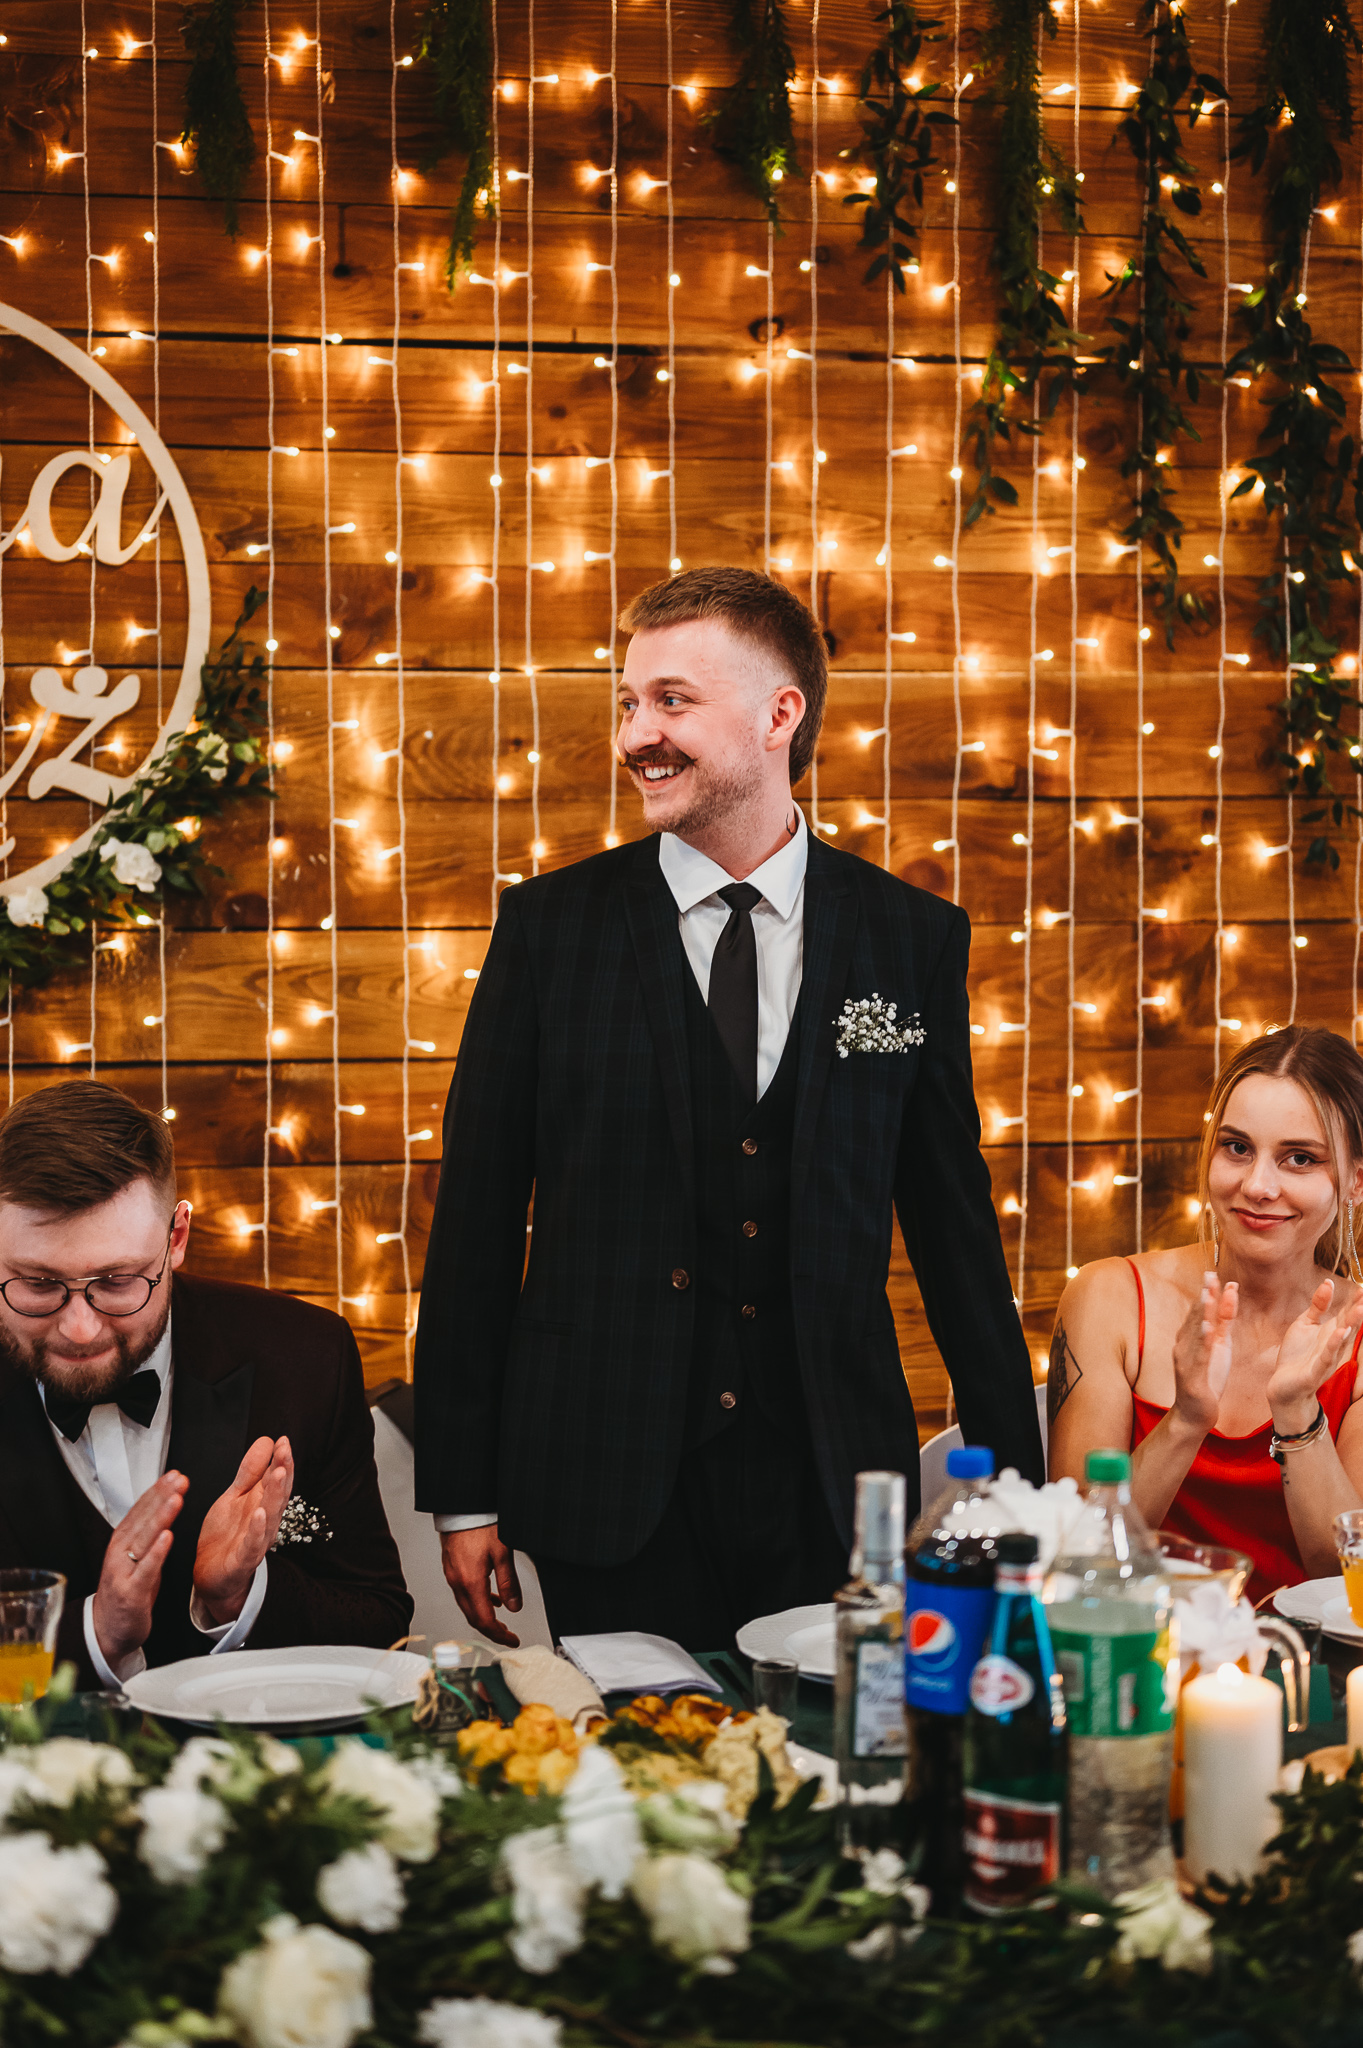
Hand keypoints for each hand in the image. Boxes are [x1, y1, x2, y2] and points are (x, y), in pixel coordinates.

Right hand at [91, 1470, 188, 1668]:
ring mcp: (124, 1571)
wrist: (107, 1630)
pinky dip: (156, 1552)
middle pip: (143, 1519)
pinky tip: (167, 1537)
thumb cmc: (127, 1591)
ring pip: (143, 1539)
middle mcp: (121, 1552)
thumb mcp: (138, 1556)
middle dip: (161, 1497)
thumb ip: (150, 1533)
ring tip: (175, 1499)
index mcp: (124, 1541)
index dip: (157, 1491)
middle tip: (179, 1480)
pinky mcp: (130, 1591)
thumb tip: (167, 1502)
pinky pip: (145, 1569)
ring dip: (160, 1517)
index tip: (174, 1474)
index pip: (141, 1510)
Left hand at [193, 1436, 293, 1625]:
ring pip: (270, 1516)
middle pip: (278, 1495)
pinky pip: (252, 1545)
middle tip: (285, 1452)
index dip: (281, 1460)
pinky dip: (257, 1530)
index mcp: (262, 1503)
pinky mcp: (242, 1560)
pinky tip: (259, 1514)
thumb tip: (267, 1441)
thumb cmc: (226, 1535)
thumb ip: (249, 1472)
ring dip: (275, 1495)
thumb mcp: (234, 1497)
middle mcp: (264, 1521)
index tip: (283, 1441)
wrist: (211, 1575)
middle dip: (283, 1473)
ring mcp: (256, 1541)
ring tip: (278, 1473)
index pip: (276, 1479)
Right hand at [440, 1526, 521, 1647]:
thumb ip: (509, 1583)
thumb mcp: (503, 1553)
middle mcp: (457, 1582)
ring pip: (467, 1606)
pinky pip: (463, 1593)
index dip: (498, 1635)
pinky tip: (490, 1598)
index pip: (483, 1621)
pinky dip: (477, 1601)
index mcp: (470, 1582)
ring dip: (483, 1616)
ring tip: (501, 1621)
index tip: (512, 1640)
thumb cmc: (480, 1523)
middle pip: (473, 1617)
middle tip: (507, 1635)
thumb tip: (514, 1607)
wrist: (462, 1506)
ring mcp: (452, 1575)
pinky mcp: (451, 1567)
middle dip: (491, 1630)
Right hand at [1171, 1272, 1237, 1436]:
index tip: (1214, 1274)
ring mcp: (1185, 1360)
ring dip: (1201, 1313)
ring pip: (1195, 1332)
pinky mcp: (1192, 1376)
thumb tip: (1230, 1295)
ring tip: (1207, 1294)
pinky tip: (1206, 1327)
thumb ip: (1224, 1321)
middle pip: (1196, 1317)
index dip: (1207, 1293)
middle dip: (1204, 1296)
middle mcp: (1184, 1345)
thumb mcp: (1220, 1346)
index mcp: (1191, 1338)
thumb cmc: (1207, 1379)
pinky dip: (1202, 1340)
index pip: (1200, 1311)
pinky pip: (1198, 1355)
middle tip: (1210, 1275)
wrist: (1195, 1414)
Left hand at [1268, 1280, 1362, 1433]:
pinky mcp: (1315, 1371)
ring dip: (1351, 1324)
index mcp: (1331, 1331)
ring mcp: (1326, 1358)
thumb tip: (1328, 1281)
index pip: (1346, 1312)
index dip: (1355, 1299)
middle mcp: (1334, 1344)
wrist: (1283, 1385)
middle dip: (1358, 1309)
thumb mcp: (1305, 1324)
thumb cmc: (1296, 1354)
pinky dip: (1333, 1344)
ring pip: (1342, 1339)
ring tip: (1360, 1309)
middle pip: (1349, 1323)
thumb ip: (1318, 1305)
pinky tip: (1339, 1332)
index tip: (1362, 1284)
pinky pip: (1326, 1356)